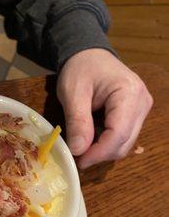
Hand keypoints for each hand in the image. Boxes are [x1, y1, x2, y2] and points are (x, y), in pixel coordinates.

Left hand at [57, 49, 152, 168]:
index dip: (99, 152)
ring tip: (82, 145)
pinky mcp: (136, 116)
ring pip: (125, 144)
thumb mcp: (72, 93)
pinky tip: (91, 138)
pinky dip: (106, 144)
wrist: (89, 56)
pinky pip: (123, 138)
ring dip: (103, 151)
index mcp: (129, 94)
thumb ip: (77, 121)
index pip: (119, 133)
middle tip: (77, 156)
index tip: (79, 160)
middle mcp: (142, 104)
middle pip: (124, 143)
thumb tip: (78, 150)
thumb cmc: (80, 69)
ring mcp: (141, 110)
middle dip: (100, 154)